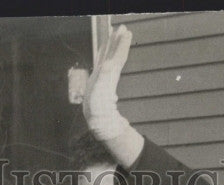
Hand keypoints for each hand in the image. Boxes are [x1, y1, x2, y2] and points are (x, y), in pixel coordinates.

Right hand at [83, 25, 131, 140]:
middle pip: (115, 53)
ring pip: (109, 56)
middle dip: (118, 40)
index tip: (127, 32)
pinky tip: (103, 50)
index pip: (119, 55)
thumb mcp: (101, 90)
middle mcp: (109, 72)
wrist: (96, 118)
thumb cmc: (98, 105)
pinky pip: (102, 62)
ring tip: (115, 33)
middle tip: (123, 27)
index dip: (122, 44)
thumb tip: (110, 64)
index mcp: (111, 73)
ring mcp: (103, 74)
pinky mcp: (98, 78)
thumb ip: (105, 76)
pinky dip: (103, 54)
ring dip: (112, 45)